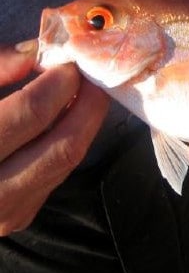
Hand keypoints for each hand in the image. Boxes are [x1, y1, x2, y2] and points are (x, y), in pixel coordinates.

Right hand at [0, 40, 109, 235]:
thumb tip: (31, 55)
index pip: (28, 115)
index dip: (56, 84)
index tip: (70, 62)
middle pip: (62, 148)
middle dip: (88, 109)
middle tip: (95, 79)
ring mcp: (4, 213)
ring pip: (64, 165)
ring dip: (83, 127)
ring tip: (85, 95)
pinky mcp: (16, 217)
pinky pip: (53, 177)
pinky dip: (65, 145)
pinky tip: (65, 122)